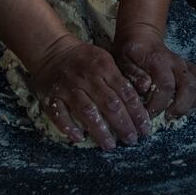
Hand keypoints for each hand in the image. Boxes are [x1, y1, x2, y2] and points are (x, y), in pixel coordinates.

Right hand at [27, 33, 150, 149]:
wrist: (51, 49)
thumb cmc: (83, 58)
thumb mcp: (104, 59)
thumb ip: (119, 79)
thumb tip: (138, 104)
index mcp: (104, 67)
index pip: (125, 92)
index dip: (137, 112)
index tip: (144, 128)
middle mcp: (87, 77)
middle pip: (110, 104)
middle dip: (123, 124)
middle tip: (132, 140)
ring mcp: (68, 87)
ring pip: (87, 111)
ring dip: (100, 131)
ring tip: (110, 145)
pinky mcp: (52, 96)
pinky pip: (60, 115)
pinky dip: (69, 127)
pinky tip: (79, 138)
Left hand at [112, 22, 195, 118]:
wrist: (142, 37)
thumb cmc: (131, 53)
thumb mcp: (123, 61)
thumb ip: (134, 74)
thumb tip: (146, 87)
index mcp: (158, 60)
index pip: (166, 85)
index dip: (159, 104)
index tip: (150, 115)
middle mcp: (176, 62)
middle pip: (190, 85)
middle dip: (182, 106)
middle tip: (169, 116)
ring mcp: (186, 65)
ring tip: (183, 112)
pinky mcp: (192, 68)